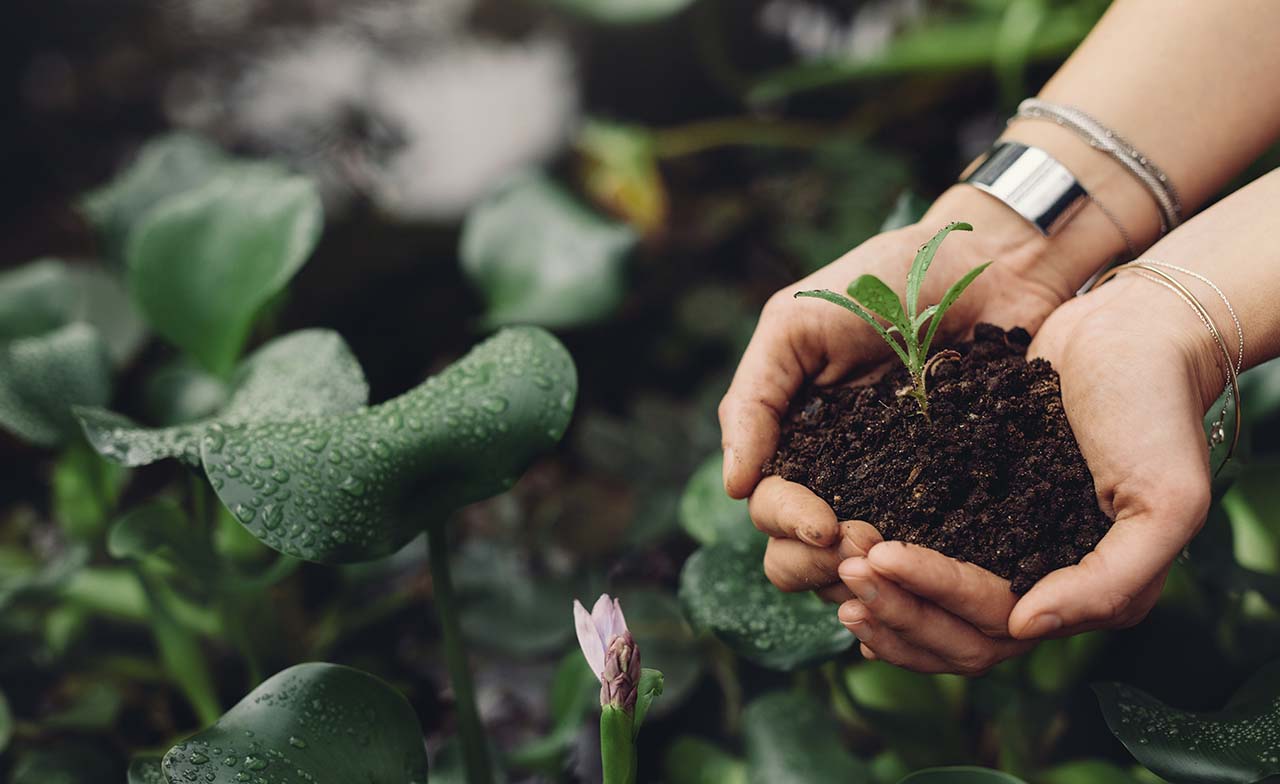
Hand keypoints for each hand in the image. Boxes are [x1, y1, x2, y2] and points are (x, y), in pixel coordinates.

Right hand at [720, 187, 1071, 595]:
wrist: (987, 263)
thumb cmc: (881, 281)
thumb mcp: (796, 324)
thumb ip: (755, 399)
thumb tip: (734, 487)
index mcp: (794, 440)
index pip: (769, 506)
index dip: (787, 523)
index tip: (823, 525)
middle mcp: (838, 476)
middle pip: (800, 555)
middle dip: (819, 561)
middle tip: (862, 544)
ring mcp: (897, 491)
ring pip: (857, 568)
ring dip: (865, 574)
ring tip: (895, 552)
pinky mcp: (961, 497)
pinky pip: (932, 551)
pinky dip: (922, 569)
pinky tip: (934, 566)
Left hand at [838, 273, 1217, 672]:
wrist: (1136, 331)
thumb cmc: (1157, 411)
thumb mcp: (1167, 502)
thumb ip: (1110, 582)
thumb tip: (1023, 629)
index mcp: (1082, 592)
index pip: (993, 626)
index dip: (931, 600)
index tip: (878, 557)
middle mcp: (1038, 580)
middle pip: (953, 632)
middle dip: (895, 608)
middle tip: (843, 568)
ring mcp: (1003, 543)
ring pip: (932, 605)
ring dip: (882, 596)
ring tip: (834, 563)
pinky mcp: (975, 500)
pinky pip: (924, 550)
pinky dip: (887, 564)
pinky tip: (846, 552)